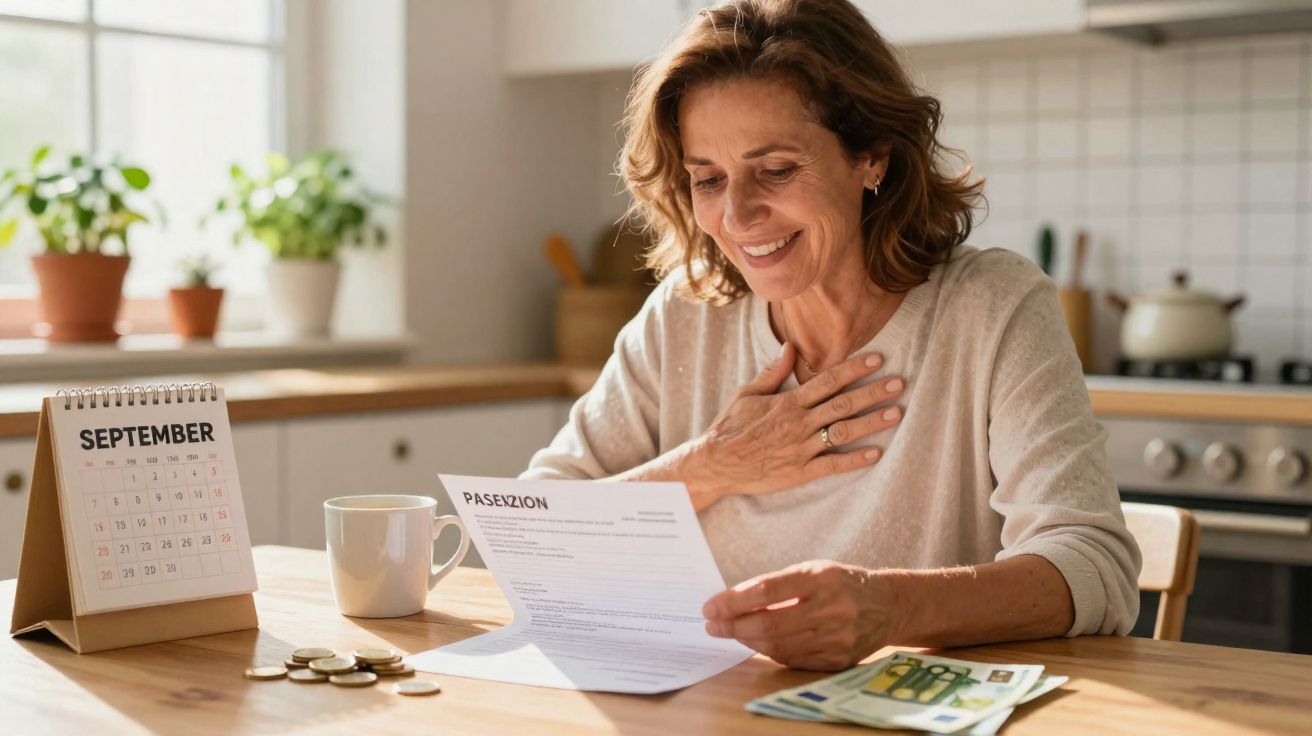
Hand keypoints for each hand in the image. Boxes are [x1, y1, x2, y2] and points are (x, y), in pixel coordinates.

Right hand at [684, 343, 904, 502]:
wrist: (716, 463)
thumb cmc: (730, 426)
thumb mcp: (748, 393)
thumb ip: (773, 371)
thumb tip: (791, 346)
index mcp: (788, 402)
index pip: (828, 380)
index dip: (855, 369)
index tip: (878, 360)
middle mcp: (798, 423)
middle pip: (843, 404)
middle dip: (874, 392)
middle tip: (900, 383)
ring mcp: (801, 448)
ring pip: (843, 432)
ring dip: (872, 422)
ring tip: (896, 413)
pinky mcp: (799, 472)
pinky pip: (832, 465)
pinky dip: (854, 460)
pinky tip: (875, 454)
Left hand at [702, 560, 897, 670]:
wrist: (888, 605)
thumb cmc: (841, 583)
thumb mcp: (813, 570)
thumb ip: (776, 586)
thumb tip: (732, 603)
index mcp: (822, 578)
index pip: (767, 591)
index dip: (733, 601)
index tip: (710, 607)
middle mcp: (832, 609)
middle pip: (770, 624)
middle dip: (733, 626)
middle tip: (712, 624)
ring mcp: (837, 638)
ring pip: (778, 646)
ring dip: (747, 640)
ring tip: (730, 631)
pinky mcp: (838, 660)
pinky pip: (792, 659)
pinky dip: (769, 651)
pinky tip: (757, 641)